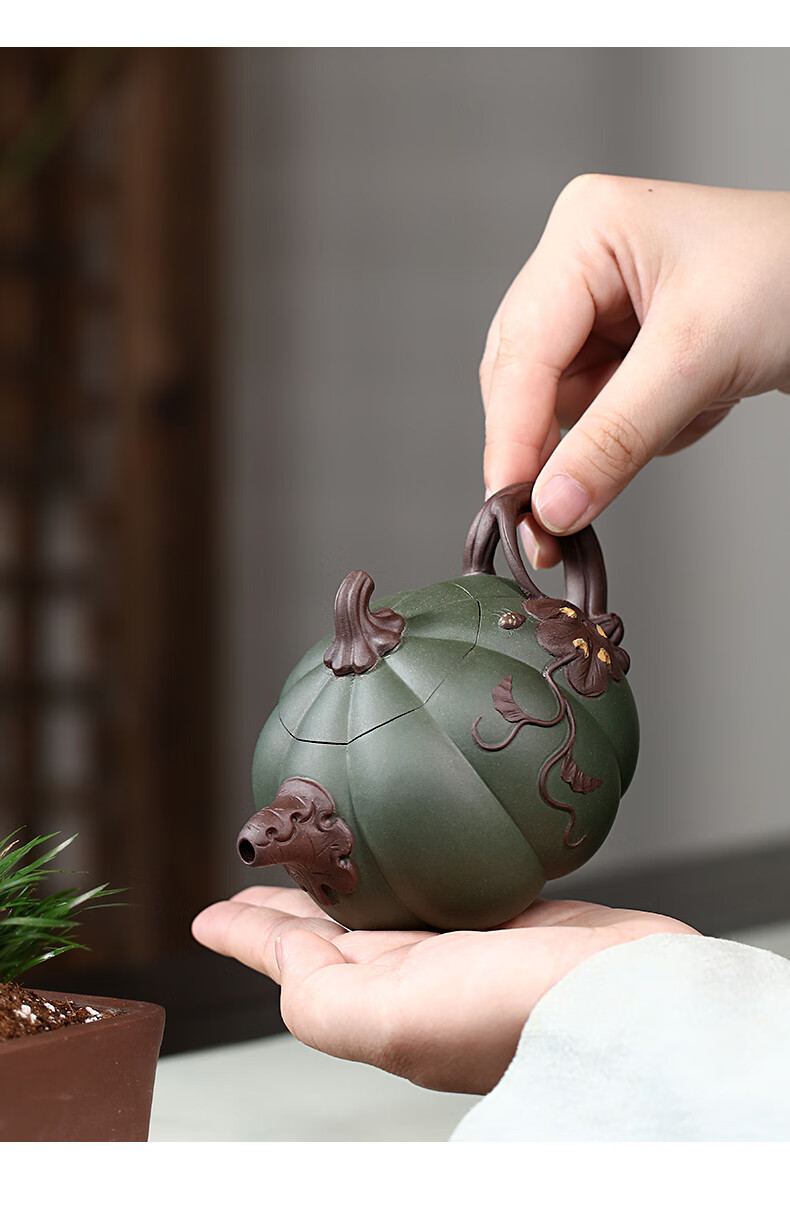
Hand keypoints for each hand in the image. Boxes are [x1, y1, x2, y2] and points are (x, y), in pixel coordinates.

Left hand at [191, 887, 696, 1094]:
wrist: (637, 998)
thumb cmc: (520, 1014)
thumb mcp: (394, 1021)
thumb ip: (320, 999)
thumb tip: (273, 966)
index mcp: (383, 1005)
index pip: (295, 963)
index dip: (248, 936)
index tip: (208, 913)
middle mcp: (419, 978)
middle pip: (332, 930)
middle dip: (292, 902)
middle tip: (264, 862)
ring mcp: (466, 945)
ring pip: (385, 900)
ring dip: (346, 875)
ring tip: (323, 844)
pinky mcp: (511, 911)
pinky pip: (440, 878)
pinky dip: (411, 858)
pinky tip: (415, 839)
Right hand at [481, 175, 789, 566]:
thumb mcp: (699, 357)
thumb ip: (615, 437)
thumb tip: (552, 506)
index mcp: (585, 232)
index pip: (520, 351)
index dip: (511, 436)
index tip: (511, 505)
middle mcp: (584, 264)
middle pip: (529, 381)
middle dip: (565, 440)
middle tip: (560, 517)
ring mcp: (608, 306)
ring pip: (569, 407)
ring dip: (625, 431)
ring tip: (694, 404)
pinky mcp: (633, 344)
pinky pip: (607, 416)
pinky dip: (653, 428)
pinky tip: (703, 399)